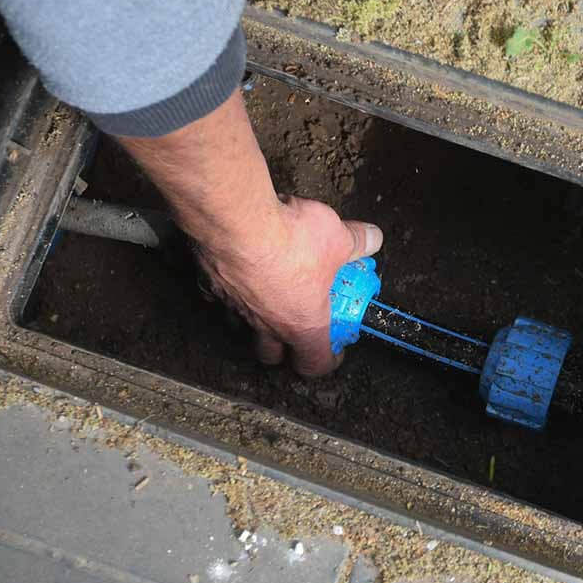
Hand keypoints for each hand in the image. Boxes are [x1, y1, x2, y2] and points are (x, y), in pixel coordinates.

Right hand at [117, 87, 380, 376]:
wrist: (236, 219)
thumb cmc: (292, 238)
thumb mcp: (339, 238)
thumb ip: (359, 242)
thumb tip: (373, 239)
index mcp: (302, 322)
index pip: (315, 363)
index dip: (327, 360)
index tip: (335, 349)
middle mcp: (265, 322)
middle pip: (270, 355)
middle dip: (283, 348)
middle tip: (296, 328)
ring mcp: (233, 306)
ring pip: (241, 328)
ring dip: (254, 319)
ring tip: (267, 297)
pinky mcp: (210, 284)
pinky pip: (218, 296)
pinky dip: (228, 289)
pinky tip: (237, 271)